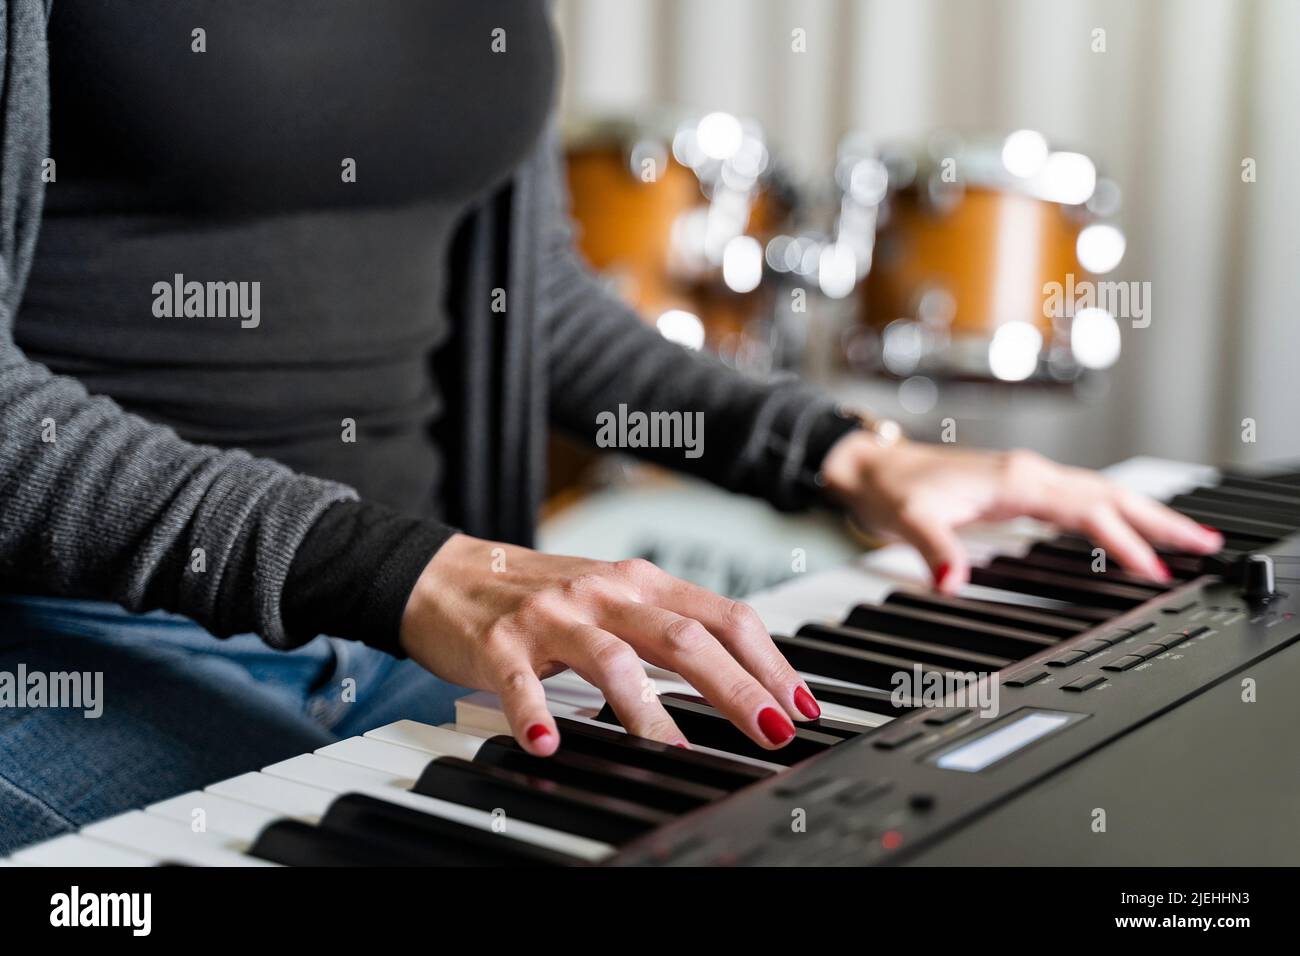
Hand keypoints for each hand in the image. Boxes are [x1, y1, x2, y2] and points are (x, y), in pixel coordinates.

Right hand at [399, 534, 821, 755]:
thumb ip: (672, 629)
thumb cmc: (544, 593)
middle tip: (769, 730)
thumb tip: (746, 676)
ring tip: (677, 751)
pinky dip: (536, 715)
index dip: (768, 661)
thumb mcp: (616, 600)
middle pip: (683, 638)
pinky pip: (521, 683)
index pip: (723, 617)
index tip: (800, 705)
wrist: (451, 575)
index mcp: (642, 582)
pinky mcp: (501, 644)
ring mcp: (552, 616)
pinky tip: (550, 745)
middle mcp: (604, 592)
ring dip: (648, 711)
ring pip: (612, 659)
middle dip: (735, 688)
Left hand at [820, 433, 1222, 591]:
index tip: (1154, 568)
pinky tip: (1122, 528)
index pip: (1087, 511)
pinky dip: (1110, 512)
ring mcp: (1026, 478)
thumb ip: (936, 551)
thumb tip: (952, 581)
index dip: (1123, 540)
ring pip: (1100, 493)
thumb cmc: (893, 489)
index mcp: (1016, 481)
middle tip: (1205, 542)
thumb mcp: (911, 521)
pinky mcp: (1018, 486)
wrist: (872, 467)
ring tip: (1184, 536)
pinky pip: (1080, 497)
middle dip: (1159, 519)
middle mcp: (1029, 474)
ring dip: (1142, 513)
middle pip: (1109, 495)